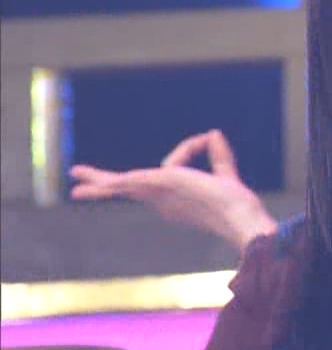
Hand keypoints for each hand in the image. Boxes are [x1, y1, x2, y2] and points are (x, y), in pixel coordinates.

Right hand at [69, 130, 276, 252]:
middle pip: (128, 189)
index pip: (172, 163)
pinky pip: (126, 183)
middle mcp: (162, 200)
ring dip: (97, 184)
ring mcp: (158, 195)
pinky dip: (105, 184)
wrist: (238, 216)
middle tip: (79, 189)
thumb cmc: (236, 203)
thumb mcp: (224, 172)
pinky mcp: (157, 185)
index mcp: (174, 199)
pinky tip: (84, 187)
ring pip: (121, 186)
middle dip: (104, 187)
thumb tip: (213, 133)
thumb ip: (218, 155)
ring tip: (75, 186)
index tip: (209, 137)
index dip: (192, 145)